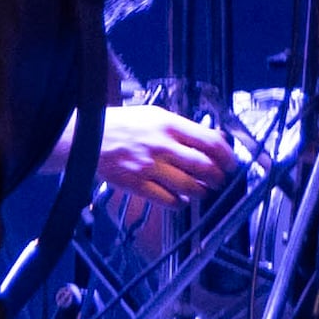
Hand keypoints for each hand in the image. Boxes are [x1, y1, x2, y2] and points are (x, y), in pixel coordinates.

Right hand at [92, 102, 237, 212]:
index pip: (210, 142)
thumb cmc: (122, 124)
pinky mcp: (137, 185)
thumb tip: (213, 137)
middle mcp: (162, 146)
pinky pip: (168, 201)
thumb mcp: (156, 115)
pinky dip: (180, 203)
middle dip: (218, 177)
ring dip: (202, 192)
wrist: (87, 135)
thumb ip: (183, 128)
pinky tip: (180, 199)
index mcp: (169, 125)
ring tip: (202, 190)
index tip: (231, 163)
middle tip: (219, 180)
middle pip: (204, 167)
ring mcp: (150, 167)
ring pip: (190, 187)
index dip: (227, 156)